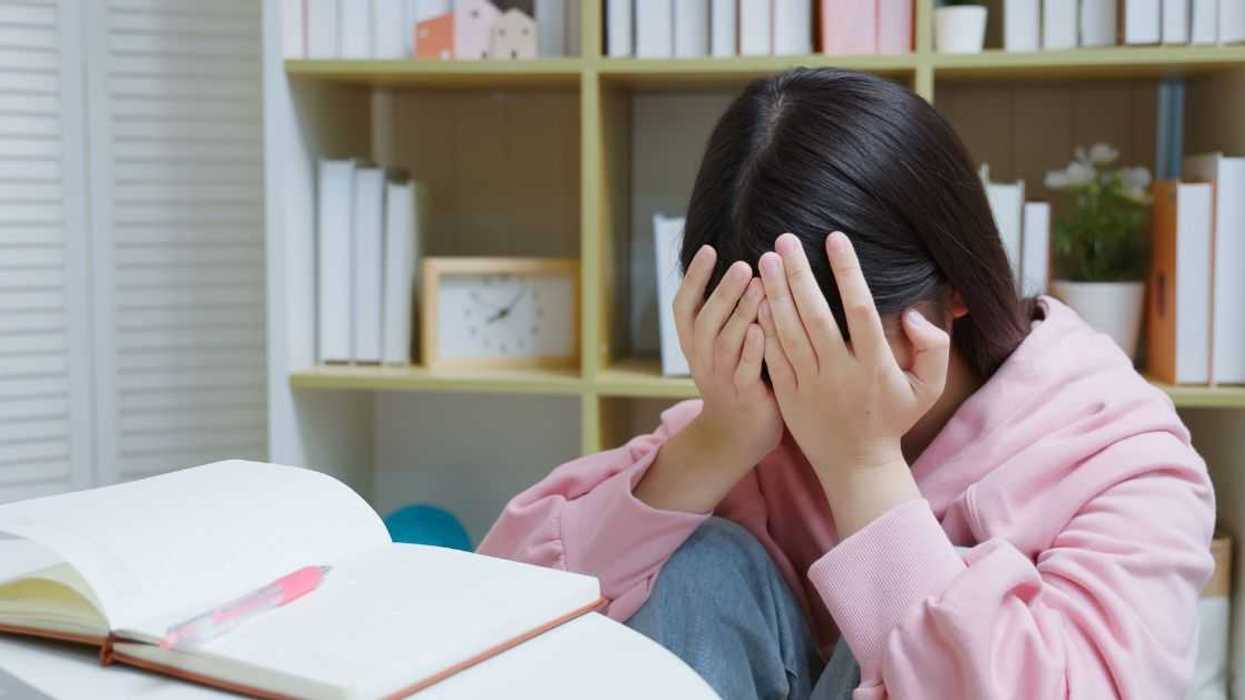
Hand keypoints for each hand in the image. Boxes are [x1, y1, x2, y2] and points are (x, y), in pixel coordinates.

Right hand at [675, 245, 782, 471]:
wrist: (737, 436)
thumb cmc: (736, 379)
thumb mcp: (720, 346)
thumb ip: (727, 311)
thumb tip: (745, 264)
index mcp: (694, 343)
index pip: (683, 306)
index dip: (694, 278)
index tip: (709, 248)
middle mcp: (702, 358)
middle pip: (705, 320)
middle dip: (723, 291)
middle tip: (743, 264)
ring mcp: (722, 378)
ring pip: (725, 342)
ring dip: (741, 312)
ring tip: (759, 286)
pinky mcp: (745, 395)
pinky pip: (746, 370)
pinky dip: (752, 349)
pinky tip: (763, 328)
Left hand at [756, 232, 949, 483]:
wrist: (856, 465)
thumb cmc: (893, 418)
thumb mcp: (929, 388)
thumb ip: (934, 348)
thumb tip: (914, 314)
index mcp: (874, 365)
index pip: (860, 309)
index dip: (847, 272)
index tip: (835, 239)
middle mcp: (839, 372)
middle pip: (815, 315)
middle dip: (798, 275)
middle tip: (784, 240)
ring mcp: (810, 384)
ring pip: (787, 332)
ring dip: (774, 294)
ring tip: (765, 260)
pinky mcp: (787, 395)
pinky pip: (772, 355)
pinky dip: (762, 327)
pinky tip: (755, 299)